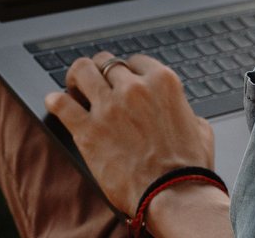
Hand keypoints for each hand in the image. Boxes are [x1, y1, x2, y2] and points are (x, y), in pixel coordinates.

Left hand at [44, 52, 215, 215]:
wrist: (173, 194)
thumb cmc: (188, 167)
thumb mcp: (199, 127)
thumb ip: (184, 110)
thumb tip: (181, 113)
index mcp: (163, 82)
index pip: (135, 61)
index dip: (127, 71)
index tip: (121, 81)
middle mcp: (134, 88)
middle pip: (106, 62)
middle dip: (100, 70)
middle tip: (95, 82)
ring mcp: (109, 107)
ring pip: (82, 71)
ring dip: (76, 77)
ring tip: (74, 86)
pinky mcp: (88, 130)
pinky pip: (61, 104)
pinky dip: (55, 101)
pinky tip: (55, 102)